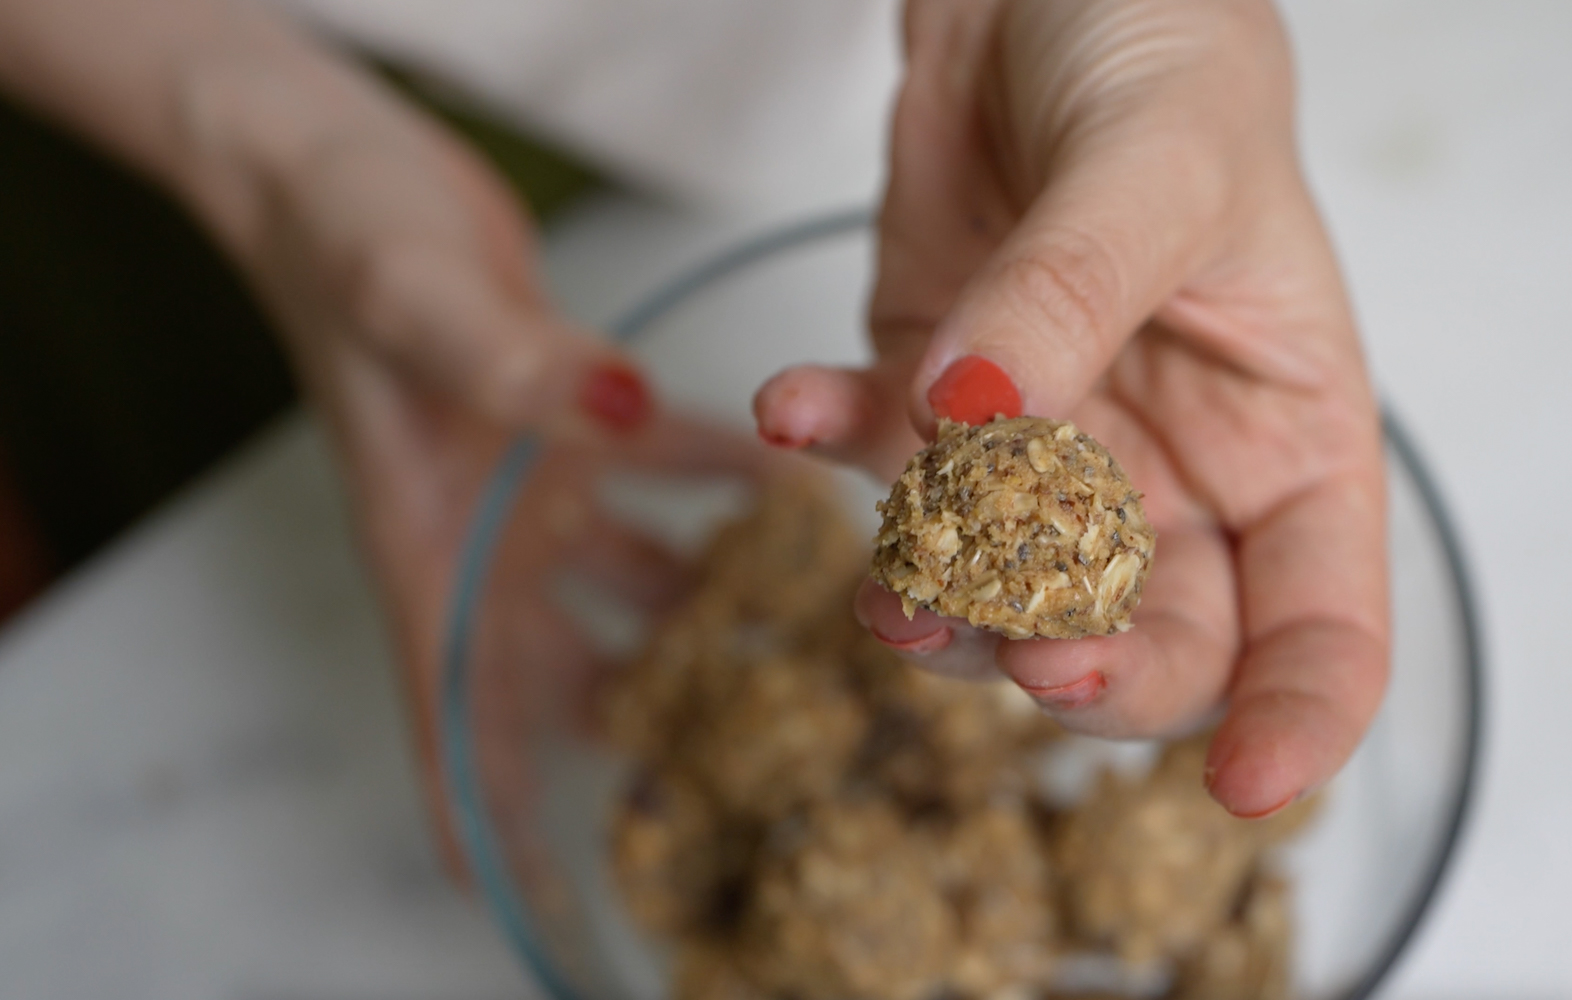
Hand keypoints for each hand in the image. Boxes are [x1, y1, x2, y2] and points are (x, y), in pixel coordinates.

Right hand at [175, 31, 764, 866]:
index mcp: (426, 541)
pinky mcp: (570, 422)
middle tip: (740, 757)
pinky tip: (792, 491)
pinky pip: (664, 470)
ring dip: (705, 599)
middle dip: (637, 713)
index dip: (477, 798)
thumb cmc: (343, 241)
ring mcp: (527, 480)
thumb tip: (624, 412)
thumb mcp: (418, 303)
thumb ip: (512, 366)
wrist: (339, 166)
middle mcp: (482, 531)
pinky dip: (721, 482)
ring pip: (632, 574)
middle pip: (560, 664)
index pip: (449, 700)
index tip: (510, 886)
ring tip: (801, 630)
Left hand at [754, 0, 1387, 817]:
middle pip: (1153, 640)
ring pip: (996, 592)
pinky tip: (793, 407)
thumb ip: (1078, 291)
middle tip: (1033, 647)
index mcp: (1288, 441)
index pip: (1325, 625)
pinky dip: (830, 447)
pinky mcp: (927, 399)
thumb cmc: (1167, 57)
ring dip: (939, 608)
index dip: (1299, 720)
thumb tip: (978, 412)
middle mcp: (1169, 472)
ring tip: (891, 588)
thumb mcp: (1162, 159)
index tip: (1245, 786)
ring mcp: (1041, 448)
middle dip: (1092, 671)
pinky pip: (875, 462)